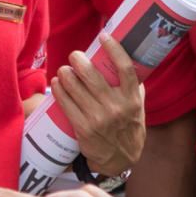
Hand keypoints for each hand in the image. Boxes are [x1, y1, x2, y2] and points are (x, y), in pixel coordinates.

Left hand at [54, 33, 143, 174]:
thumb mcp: (139, 109)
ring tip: (63, 70)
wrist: (120, 160)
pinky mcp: (84, 129)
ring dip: (65, 75)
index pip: (125, 68)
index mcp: (132, 99)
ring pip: (76, 89)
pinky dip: (59, 91)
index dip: (114, 49)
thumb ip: (136, 88)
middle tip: (74, 56)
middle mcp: (117, 107)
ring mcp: (99, 119)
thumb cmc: (129, 129)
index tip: (103, 36)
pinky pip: (67, 105)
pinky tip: (56, 84)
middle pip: (93, 76)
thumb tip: (131, 64)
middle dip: (79, 61)